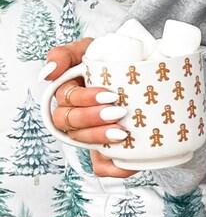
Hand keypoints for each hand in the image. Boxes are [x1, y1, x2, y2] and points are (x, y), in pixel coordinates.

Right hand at [41, 38, 137, 178]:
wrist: (147, 75)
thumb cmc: (113, 61)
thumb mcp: (89, 48)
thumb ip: (65, 54)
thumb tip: (47, 73)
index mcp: (69, 93)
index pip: (66, 101)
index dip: (85, 100)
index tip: (110, 95)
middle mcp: (76, 116)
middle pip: (71, 123)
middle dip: (93, 119)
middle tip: (118, 112)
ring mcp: (91, 133)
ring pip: (83, 143)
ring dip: (100, 139)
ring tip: (123, 133)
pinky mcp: (106, 150)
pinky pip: (102, 166)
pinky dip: (114, 167)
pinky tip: (129, 163)